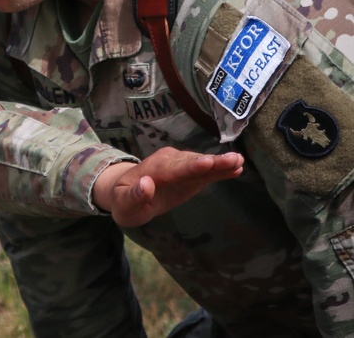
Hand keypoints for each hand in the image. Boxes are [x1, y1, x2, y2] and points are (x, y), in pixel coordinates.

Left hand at [92, 146, 243, 226]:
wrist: (128, 193)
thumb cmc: (124, 200)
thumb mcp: (124, 203)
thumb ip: (134, 196)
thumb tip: (146, 184)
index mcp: (152, 170)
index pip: (173, 168)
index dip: (191, 166)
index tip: (207, 162)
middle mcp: (169, 163)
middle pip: (192, 163)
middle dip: (212, 162)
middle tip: (233, 159)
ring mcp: (181, 167)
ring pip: (203, 165)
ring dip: (221, 164)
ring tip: (239, 162)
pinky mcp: (191, 175)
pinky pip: (207, 172)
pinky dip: (220, 171)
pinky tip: (237, 168)